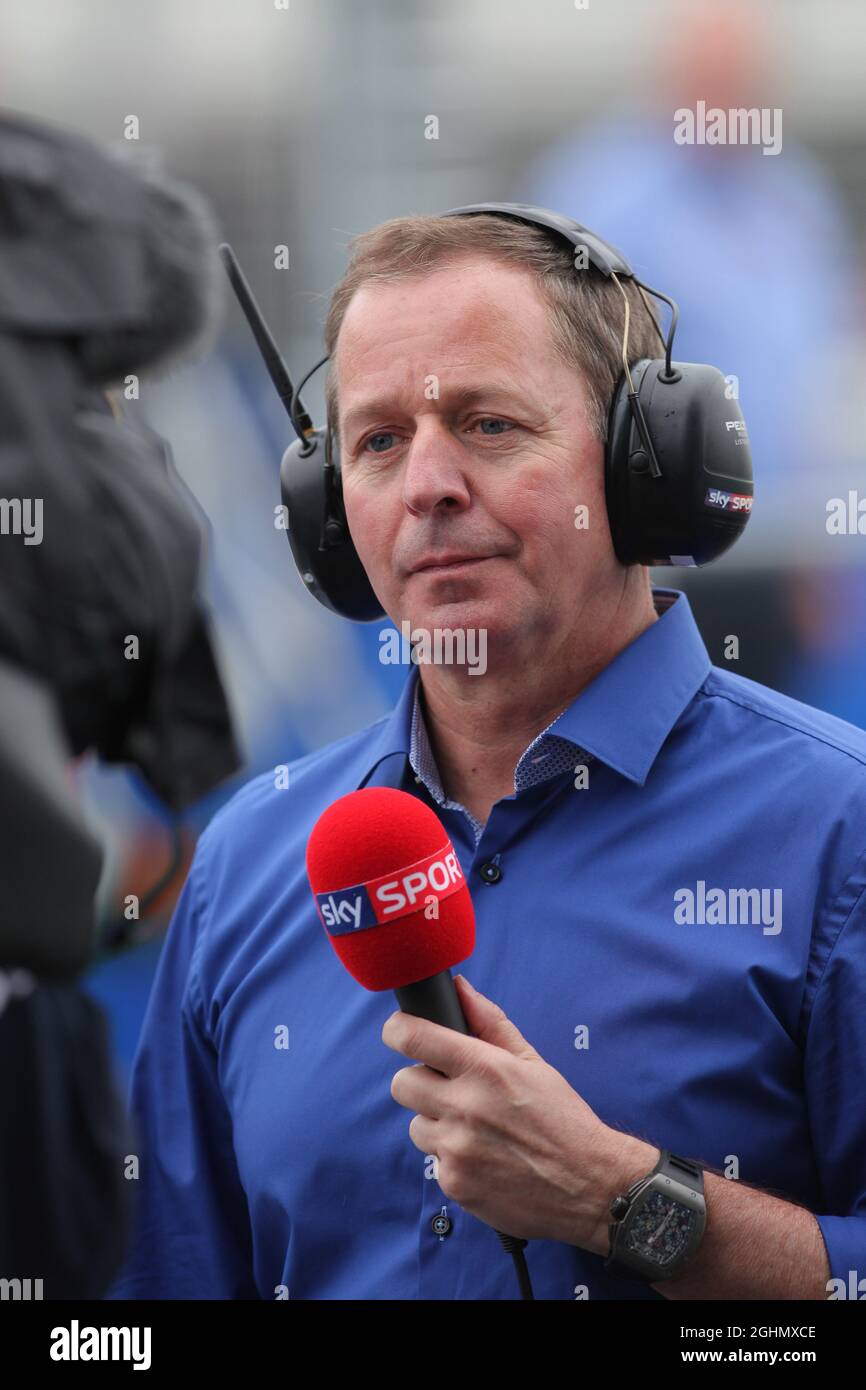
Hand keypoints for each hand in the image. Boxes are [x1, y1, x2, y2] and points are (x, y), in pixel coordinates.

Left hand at [381, 973, 646, 1247]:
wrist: (589, 1185)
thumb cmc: (563, 1119)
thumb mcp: (532, 1062)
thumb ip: (490, 1024)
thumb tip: (459, 989)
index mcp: (485, 1069)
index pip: (413, 1038)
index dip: (398, 1030)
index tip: (400, 1032)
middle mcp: (465, 1107)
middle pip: (401, 1083)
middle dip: (420, 1081)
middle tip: (447, 1088)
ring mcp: (456, 1149)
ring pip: (416, 1125)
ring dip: (436, 1123)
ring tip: (474, 1129)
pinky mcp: (455, 1184)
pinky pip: (434, 1161)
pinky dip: (452, 1157)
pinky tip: (484, 1157)